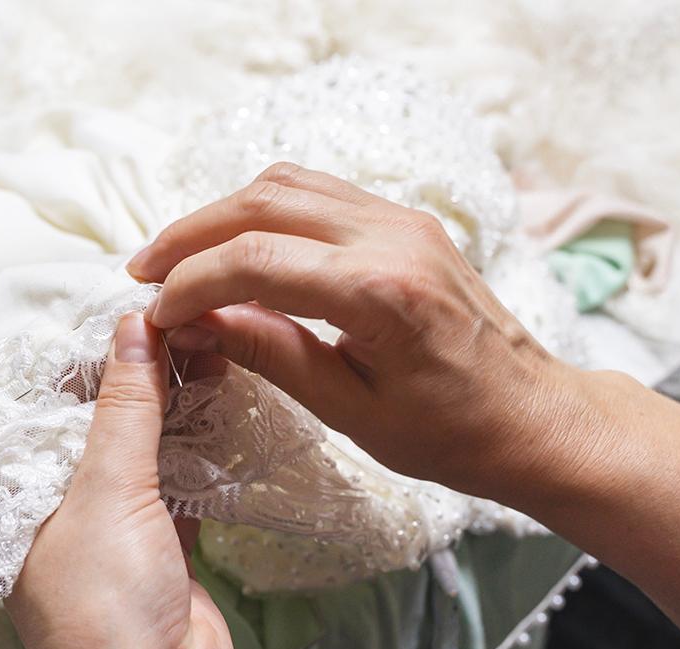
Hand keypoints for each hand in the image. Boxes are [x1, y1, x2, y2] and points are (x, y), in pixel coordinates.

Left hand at [6, 314, 234, 648]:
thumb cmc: (101, 607)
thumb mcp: (106, 491)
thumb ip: (124, 408)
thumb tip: (131, 330)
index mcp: (27, 490)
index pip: (56, 402)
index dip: (94, 354)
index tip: (136, 309)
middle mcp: (66, 502)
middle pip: (107, 419)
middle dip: (145, 373)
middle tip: (187, 321)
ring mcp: (119, 524)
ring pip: (148, 445)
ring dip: (179, 403)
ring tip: (211, 347)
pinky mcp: (166, 543)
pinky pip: (182, 479)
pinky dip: (202, 445)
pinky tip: (222, 403)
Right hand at [128, 162, 596, 507]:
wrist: (533, 415)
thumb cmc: (451, 432)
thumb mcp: (350, 410)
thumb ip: (270, 353)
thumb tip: (198, 322)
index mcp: (380, 291)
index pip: (254, 261)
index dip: (191, 284)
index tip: (157, 315)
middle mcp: (392, 236)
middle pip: (262, 203)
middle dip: (191, 235)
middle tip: (145, 273)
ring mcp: (403, 220)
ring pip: (288, 185)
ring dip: (223, 214)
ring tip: (180, 257)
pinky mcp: (406, 222)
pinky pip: (319, 194)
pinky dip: (265, 212)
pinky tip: (238, 246)